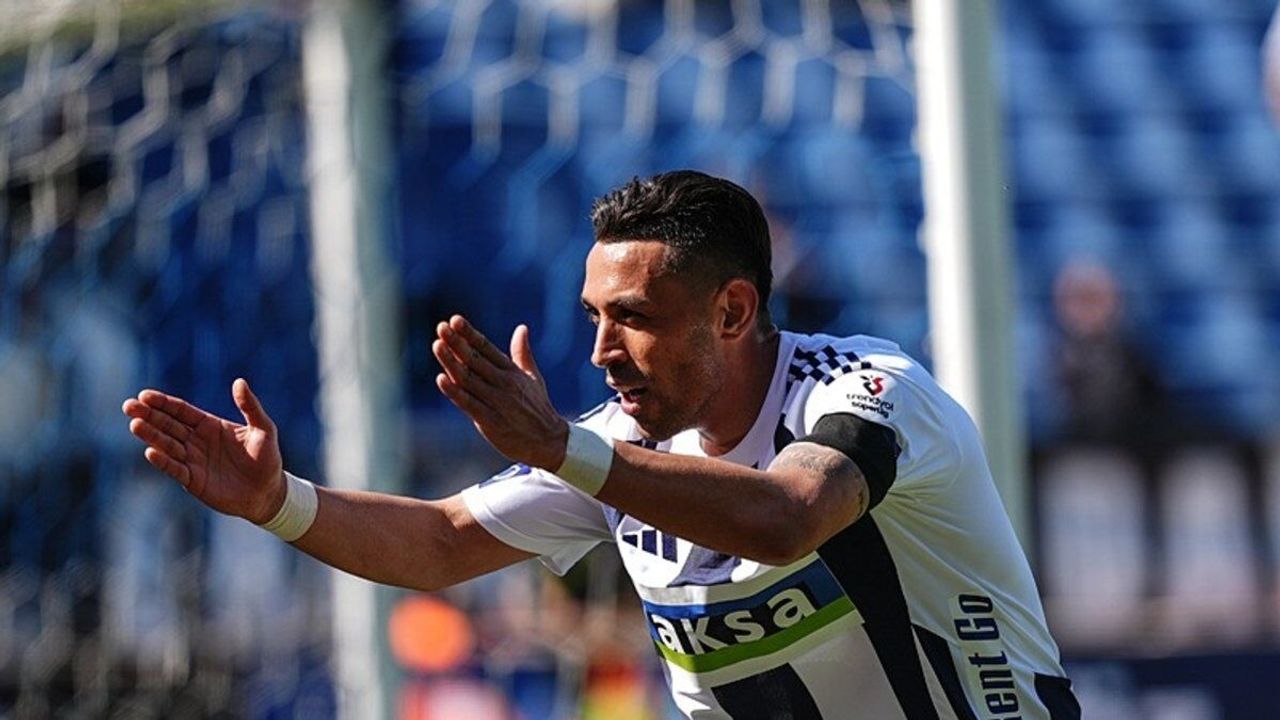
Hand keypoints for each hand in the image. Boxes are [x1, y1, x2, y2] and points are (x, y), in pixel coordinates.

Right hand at [122, 379, 285, 523]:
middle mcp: (196, 441)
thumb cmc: (267, 458)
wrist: (268, 492)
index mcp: (209, 425)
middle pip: (168, 425)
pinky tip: (150, 452)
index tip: (144, 395)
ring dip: (151, 436)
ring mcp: (192, 460)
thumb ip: (250, 407)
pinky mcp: (193, 480)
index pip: (181, 410)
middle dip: (148, 416)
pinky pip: (175, 469)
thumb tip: (240, 382)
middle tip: (129, 406)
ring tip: (135, 425)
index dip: (163, 403)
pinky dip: (164, 461)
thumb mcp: (263, 429)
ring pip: (167, 445)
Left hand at [432, 315, 568, 469]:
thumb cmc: (538, 408)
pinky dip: (454, 392)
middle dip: (457, 342)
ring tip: (437, 346)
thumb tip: (521, 328)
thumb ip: (522, 353)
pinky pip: (469, 404)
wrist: (548, 441)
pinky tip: (441, 379)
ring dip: (451, 362)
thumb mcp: (533, 377)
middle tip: (441, 327)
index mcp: (512, 371)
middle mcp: (504, 383)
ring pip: (468, 379)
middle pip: (475, 359)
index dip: (470, 334)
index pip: (487, 348)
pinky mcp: (490, 421)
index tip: (455, 320)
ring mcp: (497, 402)